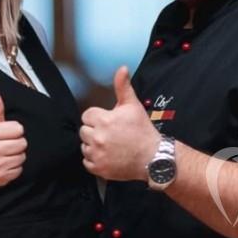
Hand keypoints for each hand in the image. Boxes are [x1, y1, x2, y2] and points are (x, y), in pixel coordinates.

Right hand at [0, 87, 25, 188]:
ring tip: (4, 155)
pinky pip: (19, 169)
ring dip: (16, 156)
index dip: (14, 132)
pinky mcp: (1, 176)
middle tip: (5, 146)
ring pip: (22, 156)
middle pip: (23, 143)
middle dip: (16, 144)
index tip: (5, 135)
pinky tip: (4, 165)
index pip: (19, 129)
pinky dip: (14, 168)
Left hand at [80, 66, 158, 180]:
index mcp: (104, 120)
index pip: (87, 115)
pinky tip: (108, 156)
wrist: (153, 158)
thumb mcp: (134, 106)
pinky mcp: (99, 168)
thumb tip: (122, 69)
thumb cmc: (143, 132)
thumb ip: (123, 87)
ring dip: (93, 146)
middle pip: (83, 131)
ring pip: (84, 146)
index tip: (108, 122)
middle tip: (111, 134)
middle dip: (95, 131)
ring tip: (110, 145)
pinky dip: (95, 160)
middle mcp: (98, 138)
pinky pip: (87, 162)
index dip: (98, 118)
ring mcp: (98, 154)